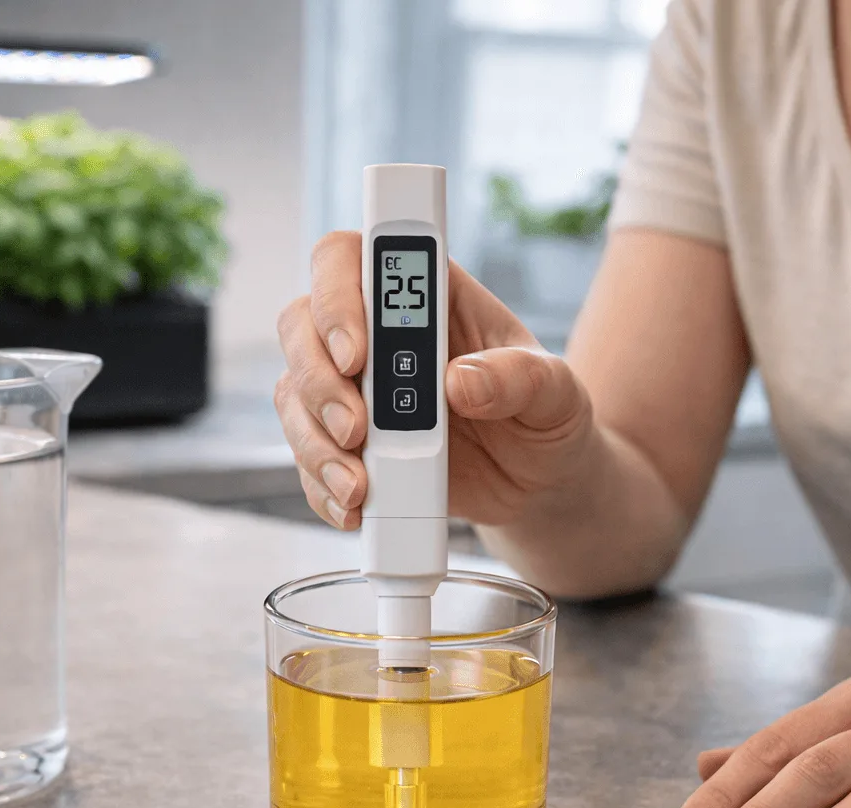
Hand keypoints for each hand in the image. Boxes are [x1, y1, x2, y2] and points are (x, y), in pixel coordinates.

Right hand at [274, 231, 593, 528]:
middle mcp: (379, 335)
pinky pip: (304, 454)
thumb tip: (462, 381)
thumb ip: (519, 378)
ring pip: (294, 392)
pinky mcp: (347, 441)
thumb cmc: (546, 416)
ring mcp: (356, 388)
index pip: (352, 258)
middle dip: (318, 380)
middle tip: (358, 430)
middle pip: (301, 323)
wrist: (540, 483)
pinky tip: (355, 506)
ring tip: (359, 486)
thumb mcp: (556, 393)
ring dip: (314, 441)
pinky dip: (320, 484)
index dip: (337, 293)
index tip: (357, 353)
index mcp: (429, 298)